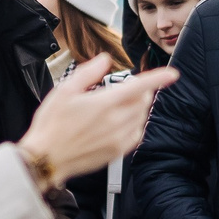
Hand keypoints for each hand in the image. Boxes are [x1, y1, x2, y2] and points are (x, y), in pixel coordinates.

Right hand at [17, 55, 177, 181]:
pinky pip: (136, 134)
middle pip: (143, 101)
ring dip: (138, 107)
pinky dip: (135, 124)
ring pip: (141, 117)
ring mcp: (118, 139)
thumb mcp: (64, 91)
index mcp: (104, 104)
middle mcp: (115, 122)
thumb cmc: (52, 125)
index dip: (159, 78)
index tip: (172, 74)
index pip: (140, 87)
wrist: (47, 158)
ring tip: (120, 104)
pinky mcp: (117, 153)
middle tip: (127, 87)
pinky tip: (122, 122)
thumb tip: (105, 60)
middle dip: (141, 91)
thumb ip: (88, 72)